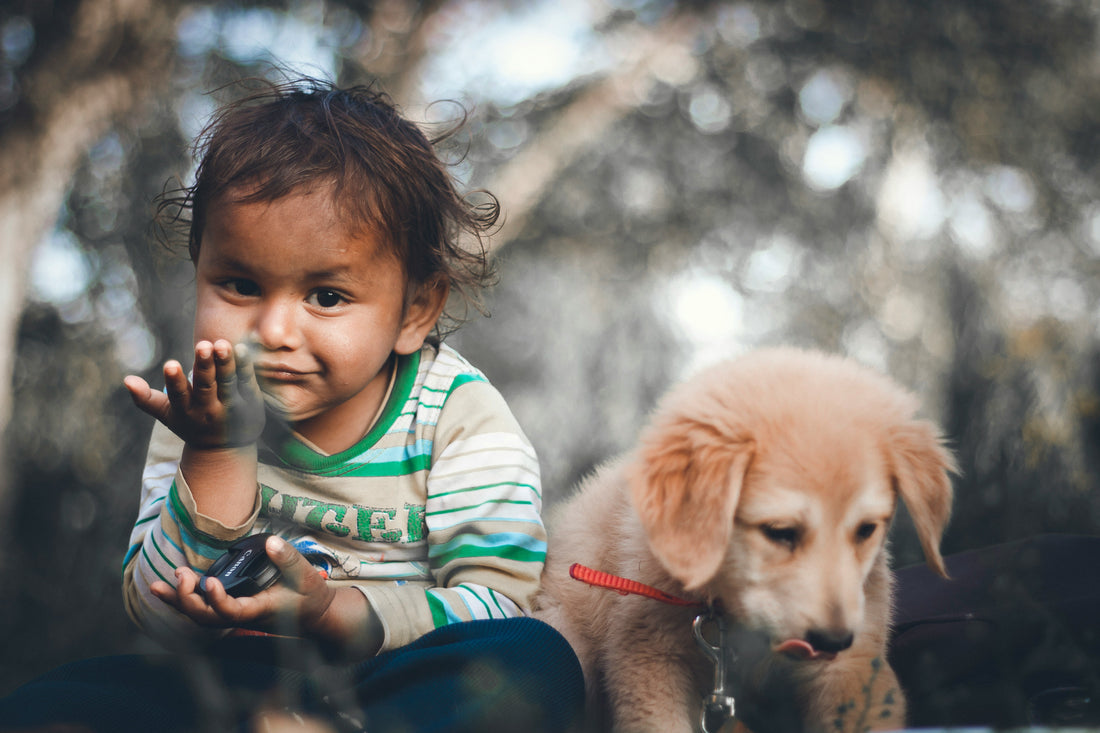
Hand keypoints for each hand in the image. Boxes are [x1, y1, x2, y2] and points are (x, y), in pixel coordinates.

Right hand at [124, 339, 264, 448]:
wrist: (225, 450)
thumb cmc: (190, 424)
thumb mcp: (167, 414)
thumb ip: (145, 398)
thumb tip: (126, 380)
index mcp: (186, 411)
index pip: (179, 395)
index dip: (175, 380)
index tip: (170, 364)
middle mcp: (209, 410)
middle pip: (207, 386)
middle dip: (204, 367)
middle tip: (203, 345)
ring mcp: (232, 407)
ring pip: (229, 383)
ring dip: (226, 363)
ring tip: (222, 344)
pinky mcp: (251, 402)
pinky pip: (247, 382)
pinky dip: (244, 366)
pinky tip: (241, 348)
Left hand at [151, 535, 336, 636]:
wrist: (314, 614)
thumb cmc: (310, 596)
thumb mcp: (305, 576)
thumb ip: (288, 559)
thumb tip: (272, 543)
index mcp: (259, 610)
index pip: (232, 612)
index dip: (217, 601)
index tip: (210, 581)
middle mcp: (242, 616)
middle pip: (206, 619)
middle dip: (187, 600)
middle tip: (180, 574)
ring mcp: (235, 614)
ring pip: (199, 616)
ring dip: (178, 601)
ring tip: (158, 585)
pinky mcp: (233, 607)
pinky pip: (203, 609)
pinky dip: (184, 600)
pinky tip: (172, 586)